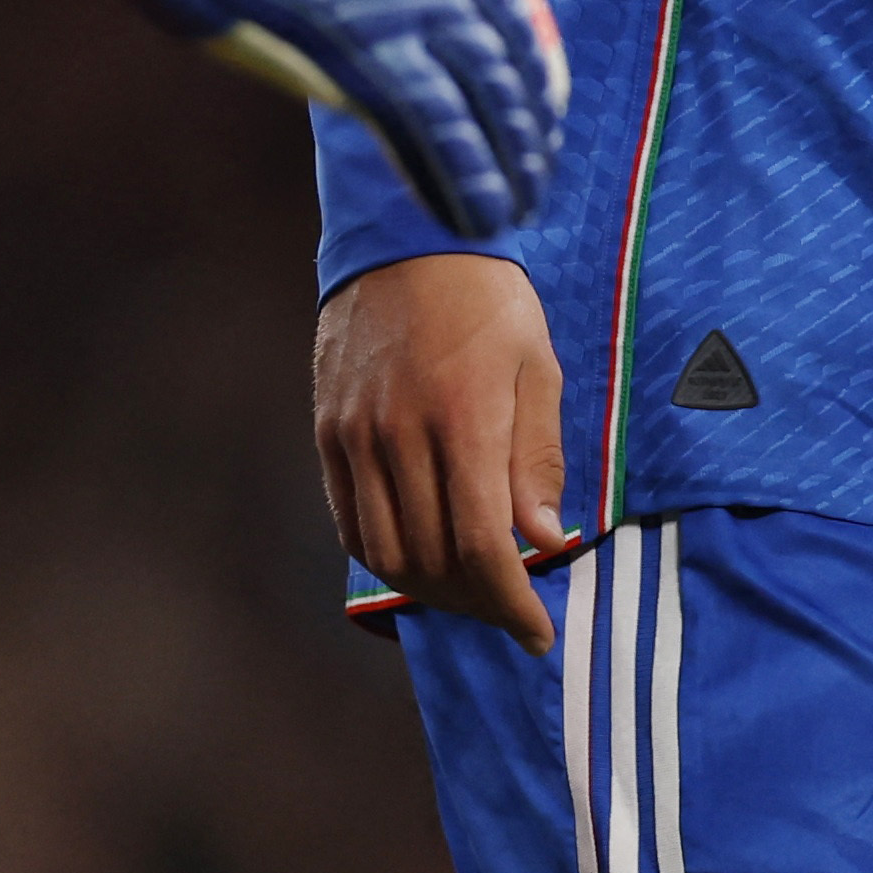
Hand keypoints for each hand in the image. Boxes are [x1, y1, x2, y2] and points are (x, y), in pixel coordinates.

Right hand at [108, 0, 572, 236]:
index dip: (535, 64)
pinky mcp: (363, 58)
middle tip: (539, 170)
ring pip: (486, 107)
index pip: (515, 7)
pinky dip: (462, 182)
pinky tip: (478, 218)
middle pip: (510, 63)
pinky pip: (436, 135)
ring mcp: (412, 12)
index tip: (544, 106)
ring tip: (519, 211)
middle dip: (528, 125)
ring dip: (508, 166)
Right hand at [315, 253, 580, 644]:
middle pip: (429, 560)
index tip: (538, 633)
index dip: (510, 602)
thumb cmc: (490, 301)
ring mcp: (354, 437)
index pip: (480, 544)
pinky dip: (384, 557)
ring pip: (383, 552)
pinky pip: (350, 522)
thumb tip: (545, 538)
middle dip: (475, 604)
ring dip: (429, 591)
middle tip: (511, 613)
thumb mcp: (537, 367)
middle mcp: (398, 436)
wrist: (408, 239)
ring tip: (472, 594)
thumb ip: (537, 457)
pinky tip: (422, 560)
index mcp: (462, 420)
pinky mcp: (327, 433)